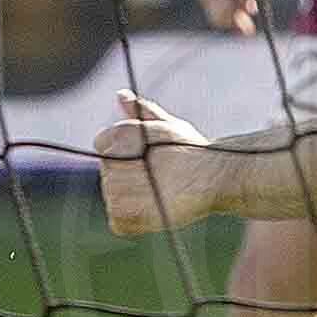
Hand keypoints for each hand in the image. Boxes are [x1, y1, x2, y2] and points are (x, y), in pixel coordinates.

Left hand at [90, 90, 215, 237]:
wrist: (214, 175)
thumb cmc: (193, 150)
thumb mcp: (167, 125)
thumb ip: (140, 112)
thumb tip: (120, 95)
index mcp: (120, 134)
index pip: (101, 144)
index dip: (125, 154)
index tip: (148, 159)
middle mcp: (113, 158)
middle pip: (107, 173)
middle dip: (128, 176)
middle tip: (158, 177)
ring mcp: (116, 188)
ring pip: (112, 197)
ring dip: (132, 199)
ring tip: (158, 193)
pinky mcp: (123, 214)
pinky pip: (118, 222)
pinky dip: (134, 222)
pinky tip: (154, 211)